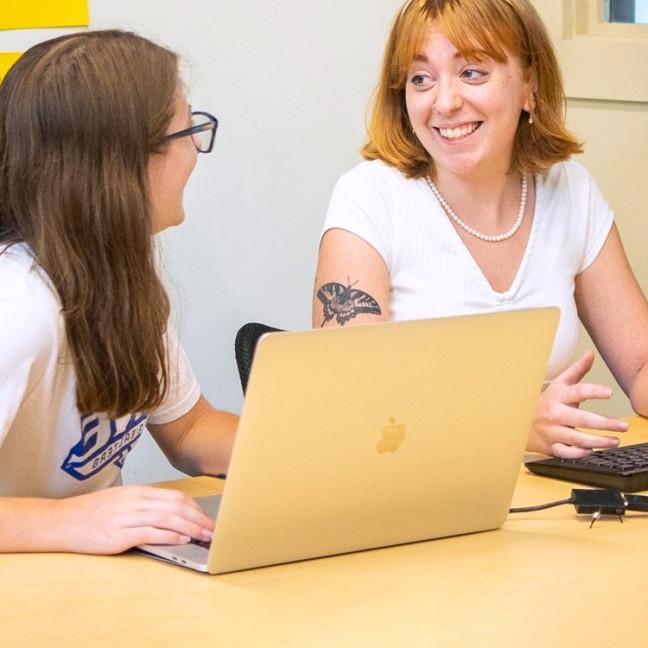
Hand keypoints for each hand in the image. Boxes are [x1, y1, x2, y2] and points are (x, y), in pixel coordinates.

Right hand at [53, 485, 214, 554]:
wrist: (61, 521)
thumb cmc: (91, 513)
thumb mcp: (121, 500)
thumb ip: (145, 505)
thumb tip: (172, 515)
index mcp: (138, 492)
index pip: (176, 496)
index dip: (195, 508)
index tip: (208, 518)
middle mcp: (135, 501)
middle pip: (176, 507)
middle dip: (199, 519)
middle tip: (214, 530)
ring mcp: (126, 517)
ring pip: (167, 519)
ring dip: (191, 528)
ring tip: (204, 537)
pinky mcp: (118, 534)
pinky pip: (149, 533)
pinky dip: (169, 536)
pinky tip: (181, 540)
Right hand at [528, 351, 628, 458]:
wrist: (519, 421)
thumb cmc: (546, 402)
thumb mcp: (559, 385)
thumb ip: (577, 371)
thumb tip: (590, 355)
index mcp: (558, 397)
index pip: (577, 392)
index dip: (593, 392)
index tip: (609, 393)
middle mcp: (555, 414)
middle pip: (581, 419)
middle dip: (604, 423)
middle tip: (623, 425)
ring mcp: (552, 431)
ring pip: (576, 438)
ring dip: (597, 441)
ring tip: (615, 441)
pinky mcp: (551, 446)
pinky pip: (565, 452)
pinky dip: (578, 453)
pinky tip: (591, 451)